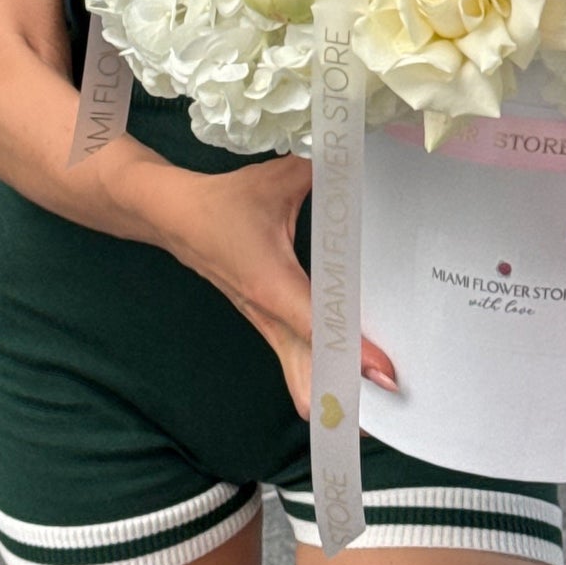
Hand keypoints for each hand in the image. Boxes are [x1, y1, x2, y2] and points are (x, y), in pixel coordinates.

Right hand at [156, 155, 397, 419]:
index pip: (318, 326)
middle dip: (345, 398)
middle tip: (392, 409)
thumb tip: (358, 155)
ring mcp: (266, 324)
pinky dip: (321, 374)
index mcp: (272, 284)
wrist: (173, 218)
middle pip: (308, 377)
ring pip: (299, 377)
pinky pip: (296, 360)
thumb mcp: (275, 179)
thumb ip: (321, 169)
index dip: (352, 351)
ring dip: (333, 392)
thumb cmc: (225, 202)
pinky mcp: (266, 322)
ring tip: (379, 403)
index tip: (384, 374)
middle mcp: (269, 314)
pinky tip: (350, 371)